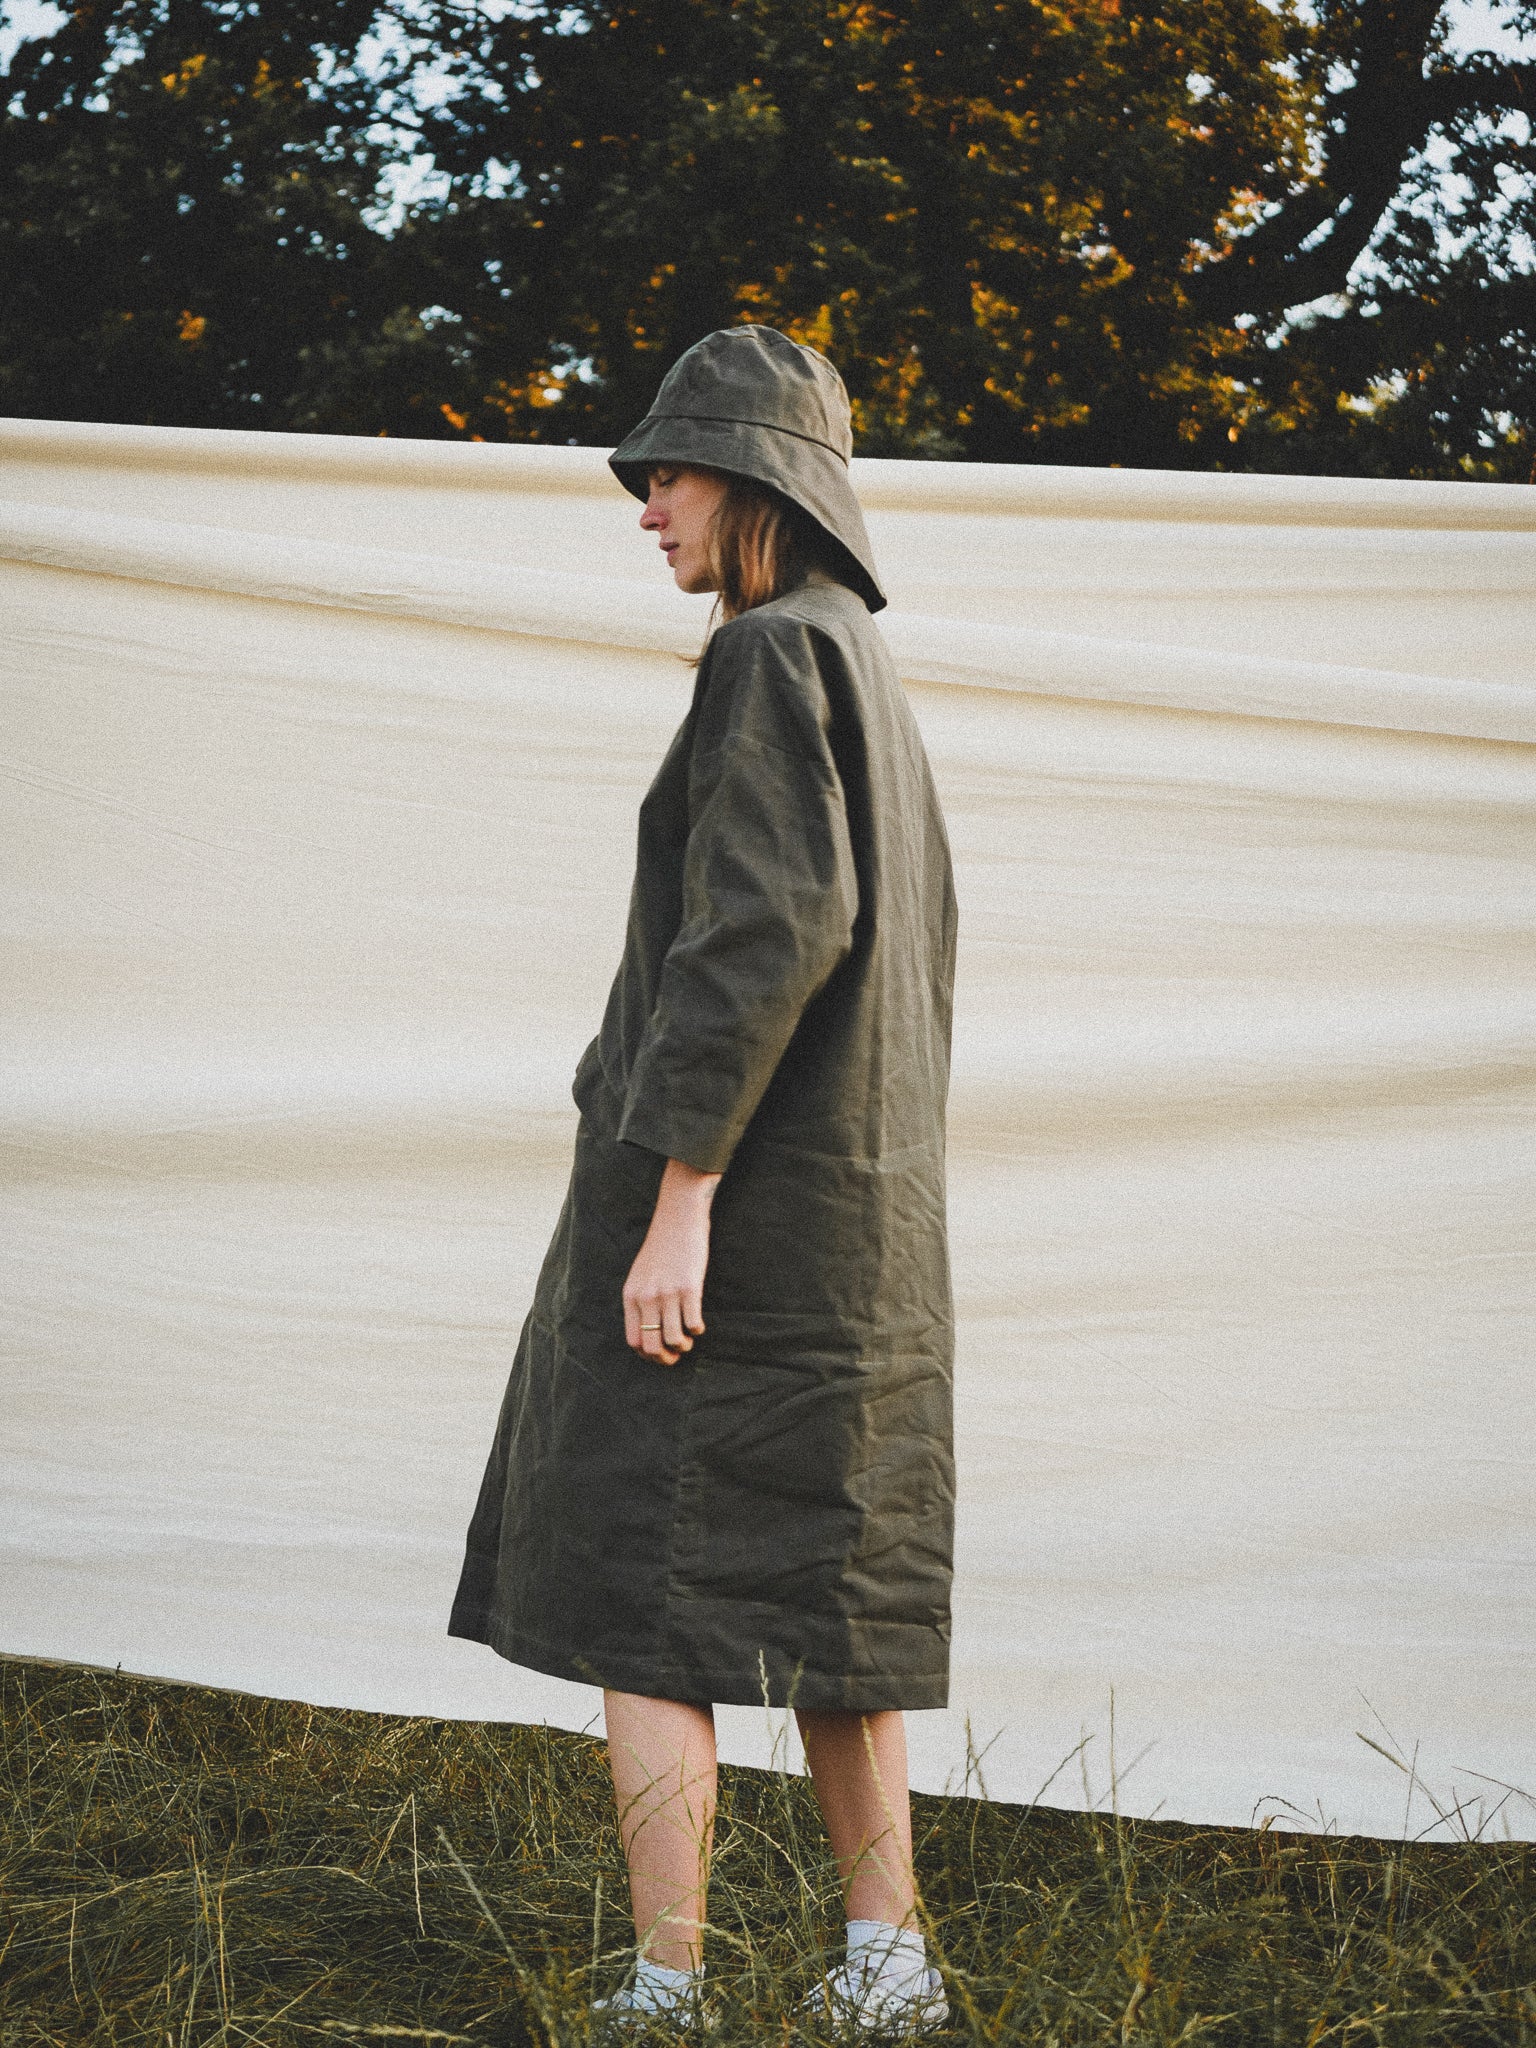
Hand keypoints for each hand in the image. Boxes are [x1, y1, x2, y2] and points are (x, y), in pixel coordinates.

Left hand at [623, 1158, 721, 1364]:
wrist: (677, 1218)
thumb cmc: (661, 1247)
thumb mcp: (641, 1275)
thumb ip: (641, 1300)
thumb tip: (650, 1331)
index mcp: (631, 1296)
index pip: (634, 1341)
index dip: (648, 1355)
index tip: (660, 1354)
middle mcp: (646, 1298)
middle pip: (652, 1346)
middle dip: (666, 1358)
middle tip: (676, 1355)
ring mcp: (668, 1294)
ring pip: (674, 1339)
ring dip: (683, 1346)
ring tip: (688, 1338)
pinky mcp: (689, 1288)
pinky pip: (693, 1324)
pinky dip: (697, 1329)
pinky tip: (698, 1323)